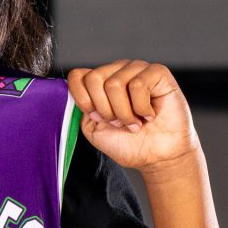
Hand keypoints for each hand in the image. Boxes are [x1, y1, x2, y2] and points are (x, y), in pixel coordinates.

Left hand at [66, 60, 198, 173]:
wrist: (157, 158)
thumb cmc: (129, 144)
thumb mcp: (94, 129)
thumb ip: (80, 108)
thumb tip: (70, 89)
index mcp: (100, 83)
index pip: (77, 76)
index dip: (84, 101)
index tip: (98, 118)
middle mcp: (117, 71)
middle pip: (94, 79)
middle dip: (105, 110)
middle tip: (120, 122)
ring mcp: (137, 69)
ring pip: (114, 84)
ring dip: (125, 112)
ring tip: (136, 121)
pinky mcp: (157, 73)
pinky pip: (138, 84)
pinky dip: (142, 108)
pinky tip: (150, 114)